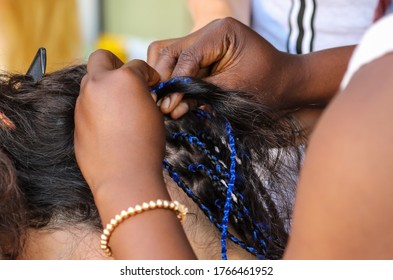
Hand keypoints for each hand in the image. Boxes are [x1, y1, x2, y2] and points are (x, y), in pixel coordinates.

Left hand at [74, 50, 163, 193]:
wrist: (124, 175)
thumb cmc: (146, 145)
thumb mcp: (154, 113)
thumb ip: (143, 94)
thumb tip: (139, 92)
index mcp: (125, 78)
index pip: (137, 65)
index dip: (149, 75)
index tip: (152, 84)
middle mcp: (100, 83)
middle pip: (102, 58)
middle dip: (116, 63)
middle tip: (128, 79)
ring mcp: (84, 100)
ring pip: (91, 80)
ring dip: (105, 85)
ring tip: (119, 105)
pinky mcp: (76, 118)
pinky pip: (86, 103)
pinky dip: (97, 105)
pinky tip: (110, 122)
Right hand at [148, 17, 301, 117]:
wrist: (286, 83)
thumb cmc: (268, 84)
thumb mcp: (233, 90)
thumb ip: (200, 94)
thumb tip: (169, 106)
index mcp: (222, 31)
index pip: (187, 55)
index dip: (175, 82)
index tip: (167, 105)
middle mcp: (209, 31)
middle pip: (170, 50)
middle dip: (165, 79)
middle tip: (162, 105)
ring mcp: (204, 41)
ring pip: (169, 54)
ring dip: (166, 79)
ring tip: (168, 103)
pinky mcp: (203, 54)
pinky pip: (179, 64)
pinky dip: (174, 81)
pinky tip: (176, 99)